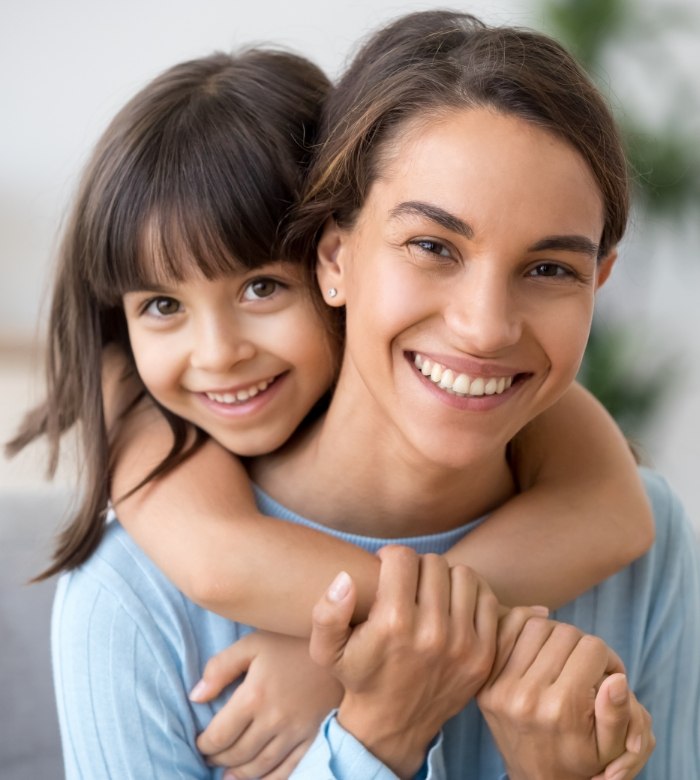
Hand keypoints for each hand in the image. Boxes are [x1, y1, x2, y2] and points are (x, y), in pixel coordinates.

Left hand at [192, 630, 341, 778]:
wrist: (341, 644)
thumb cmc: (292, 640)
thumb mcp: (253, 643)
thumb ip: (220, 668)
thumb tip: (196, 697)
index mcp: (254, 696)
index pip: (219, 735)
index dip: (204, 743)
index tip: (200, 741)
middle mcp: (273, 720)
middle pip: (237, 754)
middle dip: (218, 759)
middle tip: (211, 756)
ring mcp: (296, 733)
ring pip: (259, 767)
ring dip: (239, 774)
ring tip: (228, 773)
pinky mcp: (314, 738)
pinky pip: (288, 770)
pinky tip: (258, 779)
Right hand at [309, 546, 499, 778]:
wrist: (394, 724)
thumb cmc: (359, 676)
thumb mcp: (327, 650)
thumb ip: (326, 612)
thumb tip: (345, 578)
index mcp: (394, 623)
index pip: (403, 558)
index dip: (391, 557)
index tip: (386, 569)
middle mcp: (431, 632)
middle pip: (434, 563)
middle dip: (417, 567)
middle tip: (409, 583)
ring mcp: (463, 644)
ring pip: (463, 575)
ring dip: (446, 578)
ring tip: (431, 591)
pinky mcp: (483, 654)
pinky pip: (486, 600)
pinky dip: (472, 595)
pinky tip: (454, 604)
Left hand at [476, 615, 651, 778]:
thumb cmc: (581, 761)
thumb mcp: (610, 750)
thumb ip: (618, 714)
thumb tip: (617, 678)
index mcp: (561, 710)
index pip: (592, 649)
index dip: (608, 657)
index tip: (609, 671)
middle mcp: (528, 696)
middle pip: (564, 634)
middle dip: (582, 643)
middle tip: (587, 660)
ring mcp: (502, 688)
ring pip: (536, 627)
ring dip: (555, 633)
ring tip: (564, 652)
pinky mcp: (486, 683)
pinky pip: (506, 633)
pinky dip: (524, 625)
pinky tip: (540, 637)